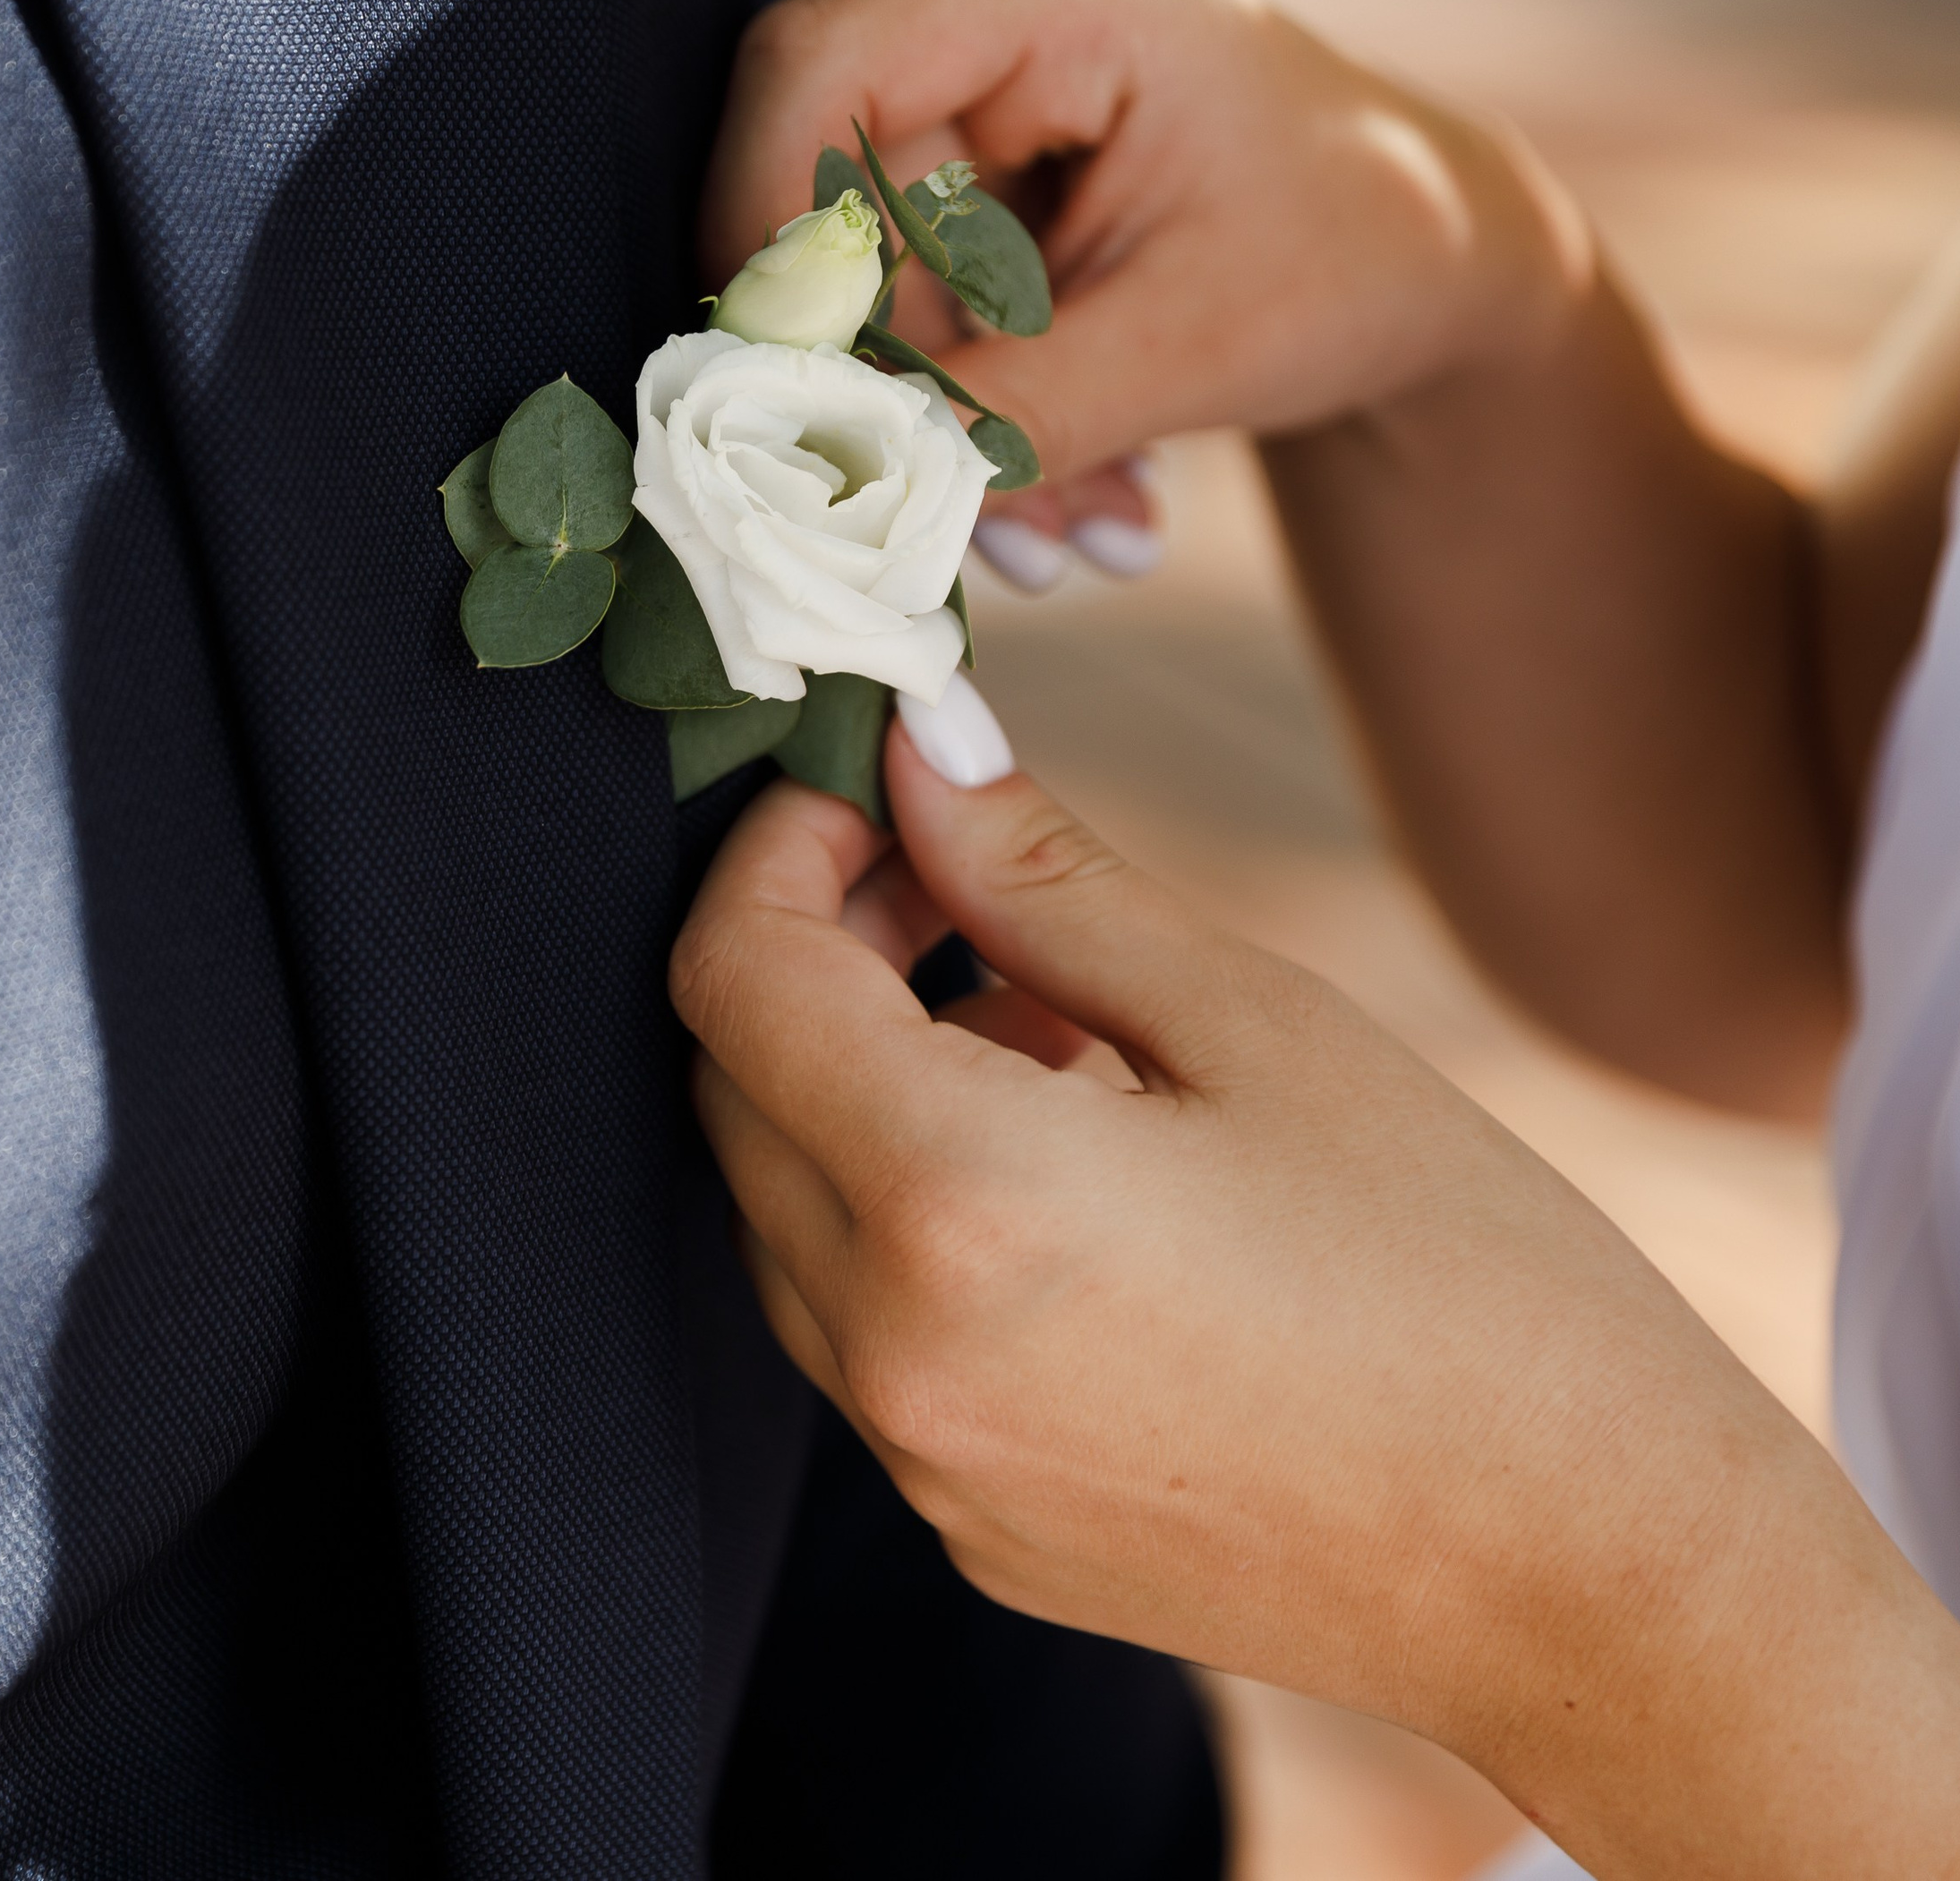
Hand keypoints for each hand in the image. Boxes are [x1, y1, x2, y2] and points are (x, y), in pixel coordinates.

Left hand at [670, 725, 1959, 1879]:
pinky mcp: (974, 1527)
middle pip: (736, 1092)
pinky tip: (1054, 1161)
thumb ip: (1042, 882)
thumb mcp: (1251, 1027)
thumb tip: (922, 750)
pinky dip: (900, 1210)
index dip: (773, 854)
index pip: (733, 978)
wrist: (1593, 1576)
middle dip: (807, 955)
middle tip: (942, 879)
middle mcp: (896, 1354)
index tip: (862, 795)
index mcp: (956, 1202)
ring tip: (1030, 1017)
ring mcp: (926, 1464)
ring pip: (786, 1211)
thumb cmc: (1465, 1277)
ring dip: (853, 1083)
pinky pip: (861, 1327)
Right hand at [702, 0, 1593, 484]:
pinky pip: (909, 283)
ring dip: (959, 424)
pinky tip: (1080, 481)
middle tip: (1009, 536)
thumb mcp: (1194, 346)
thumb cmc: (1353, 258)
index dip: (771, 241)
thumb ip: (1014, 407)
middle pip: (838, 198)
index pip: (818, 71)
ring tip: (1079, 532)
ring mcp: (970, 49)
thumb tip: (855, 471)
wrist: (1418, 253)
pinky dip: (981, 395)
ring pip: (868, 269)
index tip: (793, 406)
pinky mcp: (964, 130)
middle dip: (913, 386)